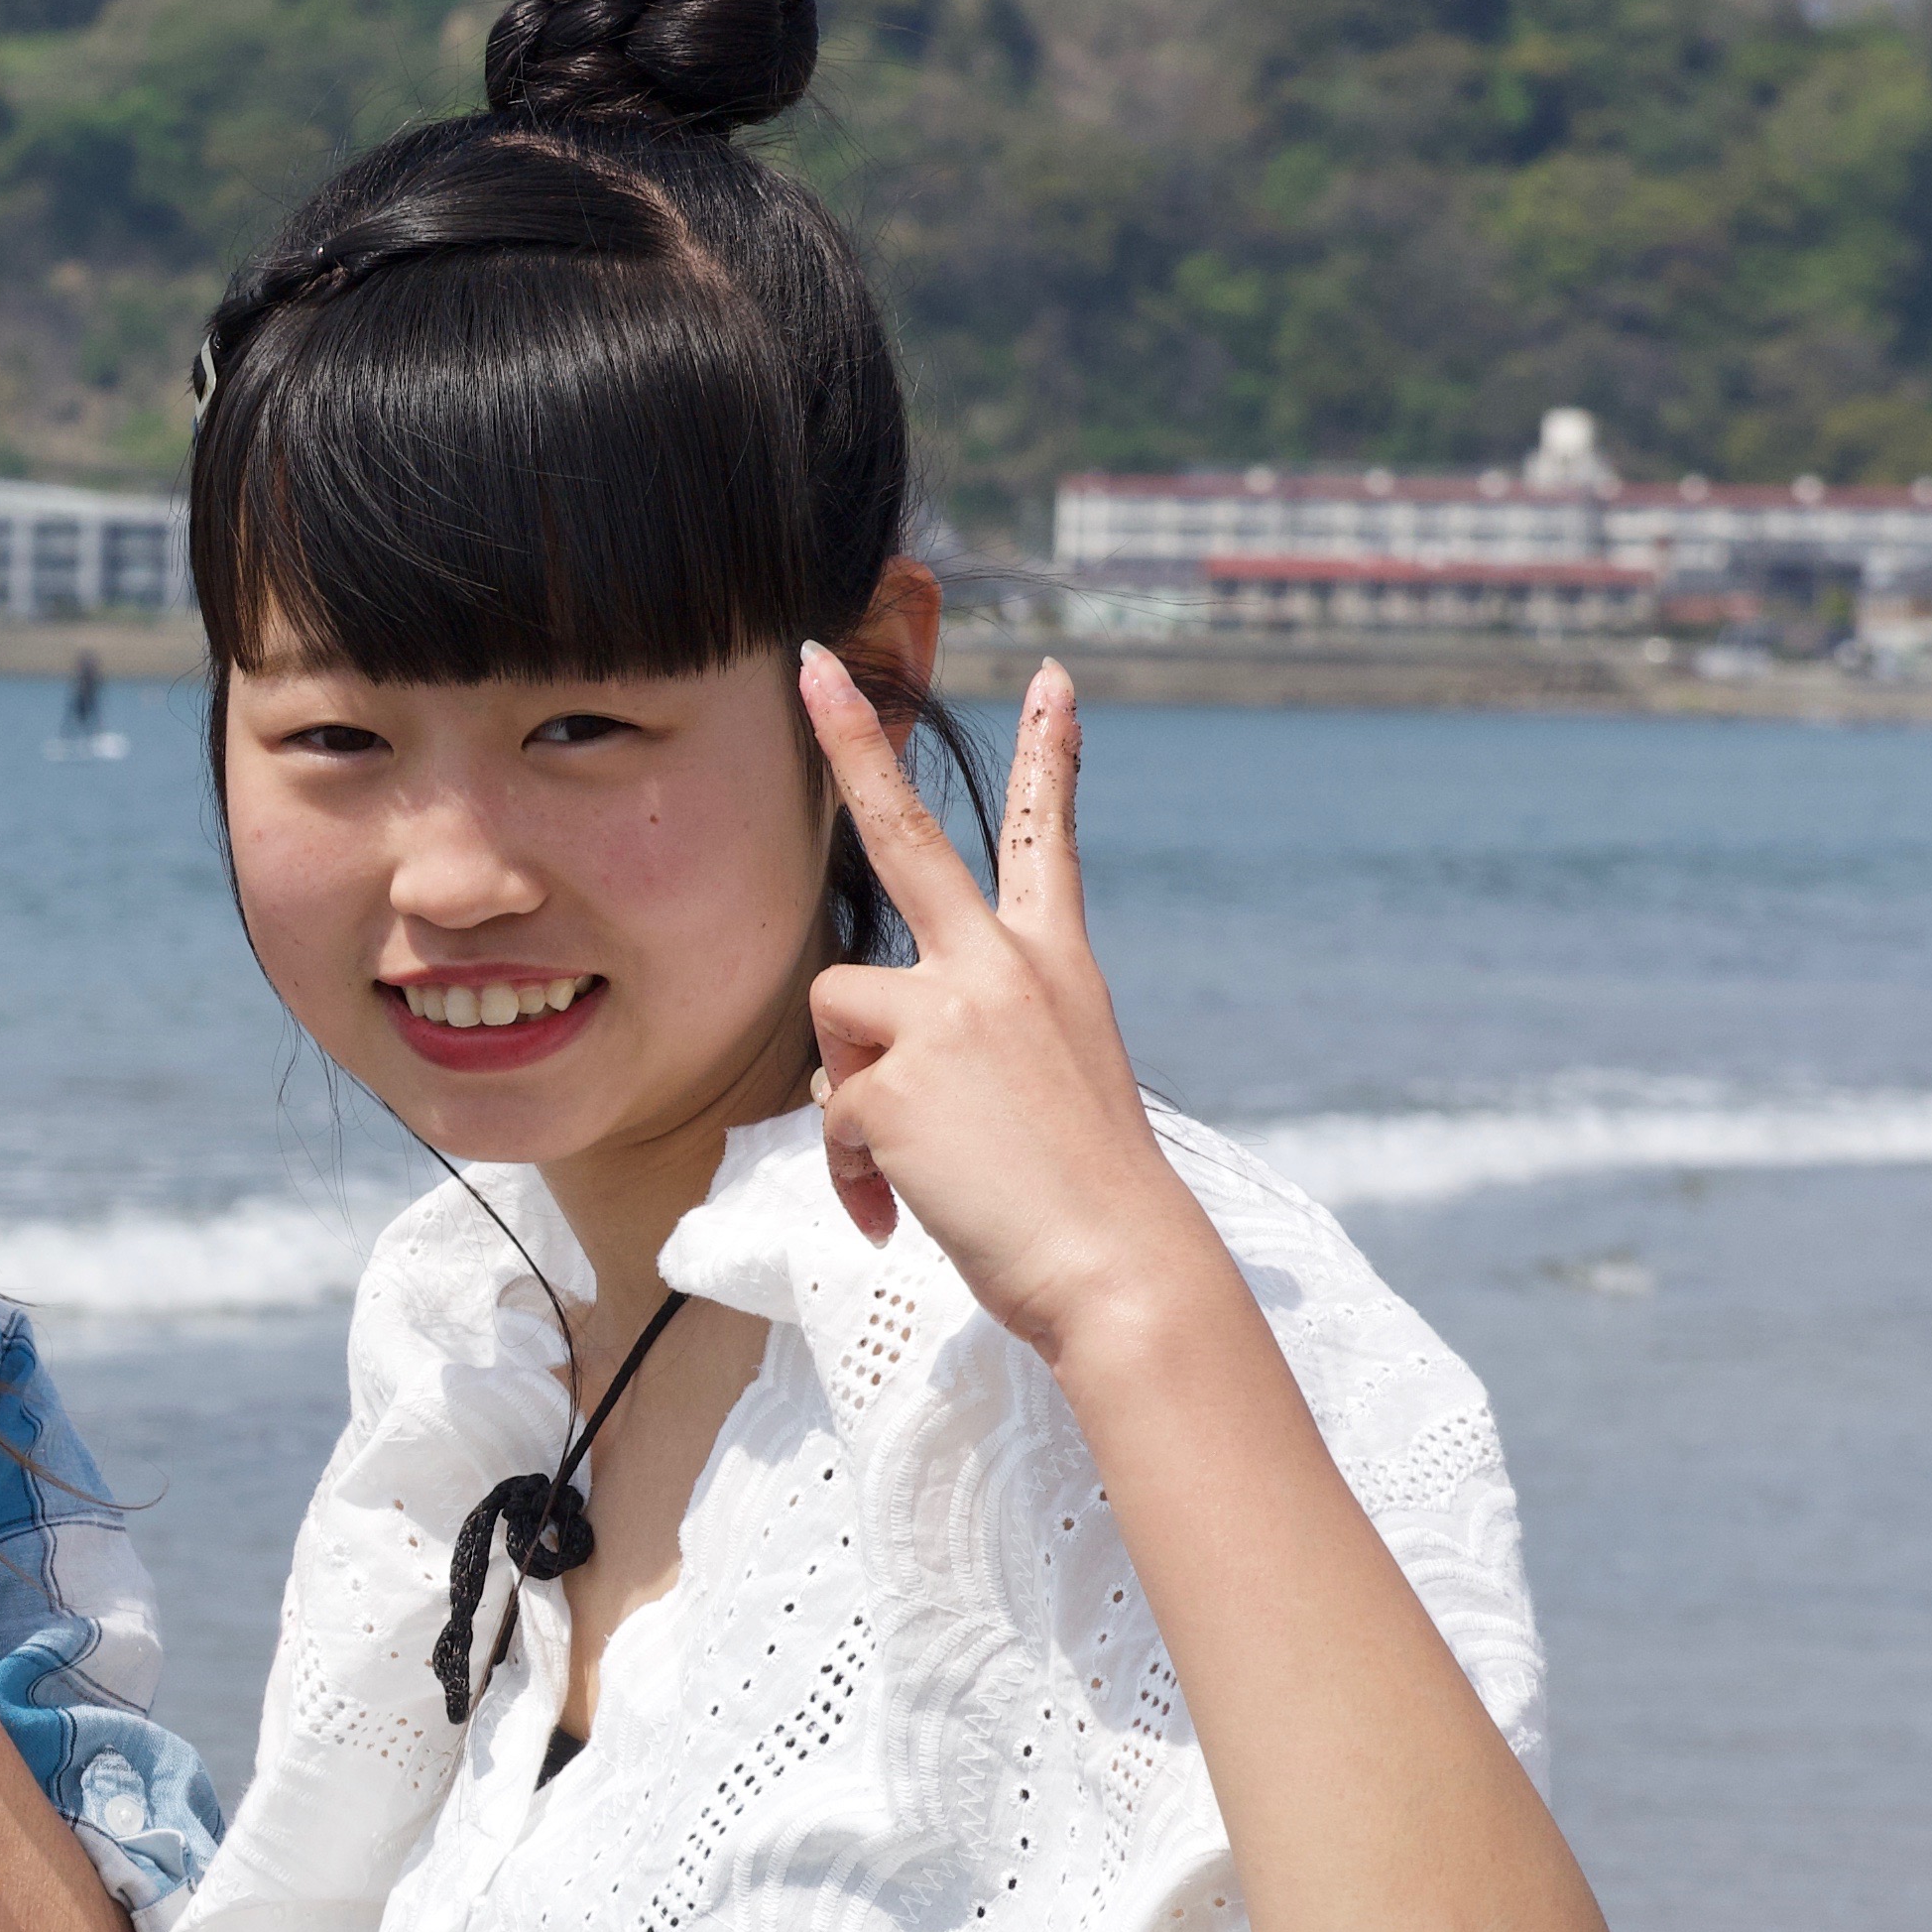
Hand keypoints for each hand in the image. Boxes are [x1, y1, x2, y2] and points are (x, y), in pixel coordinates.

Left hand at [797, 656, 1232, 1369]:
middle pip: (907, 833)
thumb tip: (874, 1065)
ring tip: (909, 1156)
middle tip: (810, 665)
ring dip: (850, 1088)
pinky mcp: (893, 1083)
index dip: (1050, 755)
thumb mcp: (1053, 1082)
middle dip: (853, 741)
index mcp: (1053, 965)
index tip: (1053, 677)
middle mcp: (1000, 969)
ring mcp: (945, 1016)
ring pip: (837, 1008)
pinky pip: (832, 1116)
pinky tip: (897, 1214)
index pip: (1044, 840)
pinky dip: (854, 1175)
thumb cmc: (1086, 1198)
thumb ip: (973, 1040)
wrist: (1120, 1266)